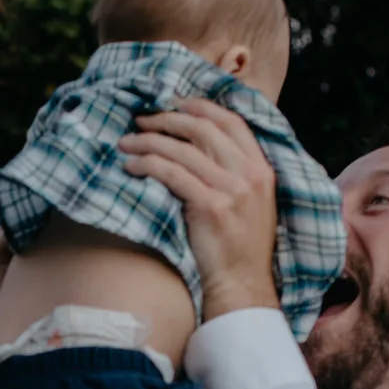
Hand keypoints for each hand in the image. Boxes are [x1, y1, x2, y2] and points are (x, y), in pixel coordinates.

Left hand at [119, 100, 280, 317]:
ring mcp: (232, 189)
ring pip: (182, 149)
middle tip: (142, 121)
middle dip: (168, 119)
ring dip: (149, 141)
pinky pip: (171, 173)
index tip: (174, 103)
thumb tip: (196, 145)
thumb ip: (233, 172)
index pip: (232, 121)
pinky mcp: (210, 206)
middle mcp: (250, 174)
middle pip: (204, 129)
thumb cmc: (239, 248)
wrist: (241, 285)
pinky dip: (147, 165)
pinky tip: (131, 167)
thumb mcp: (249, 202)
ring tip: (127, 143)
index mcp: (262, 168)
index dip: (200, 107)